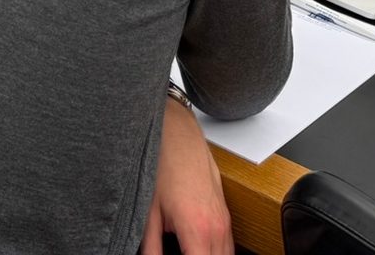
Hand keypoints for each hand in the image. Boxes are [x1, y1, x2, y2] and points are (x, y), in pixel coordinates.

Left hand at [140, 98, 232, 254]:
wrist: (179, 132)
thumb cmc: (163, 164)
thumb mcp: (148, 213)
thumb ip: (152, 250)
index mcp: (197, 229)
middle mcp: (217, 227)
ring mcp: (224, 220)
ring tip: (185, 251)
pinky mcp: (225, 214)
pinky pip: (226, 248)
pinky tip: (195, 251)